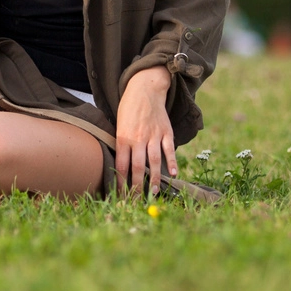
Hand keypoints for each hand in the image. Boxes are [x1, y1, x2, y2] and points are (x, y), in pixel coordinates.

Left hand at [116, 66, 176, 196]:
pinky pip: (169, 150)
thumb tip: (121, 167)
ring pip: (154, 161)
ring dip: (155, 179)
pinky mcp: (166, 132)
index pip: (121, 165)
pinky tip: (173, 174)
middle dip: (137, 187)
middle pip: (138, 168)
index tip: (121, 195)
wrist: (144, 89)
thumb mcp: (118, 125)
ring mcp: (153, 135)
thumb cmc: (128, 109)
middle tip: (137, 200)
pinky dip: (172, 162)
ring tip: (155, 193)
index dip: (121, 182)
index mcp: (123, 138)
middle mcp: (138, 138)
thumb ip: (121, 145)